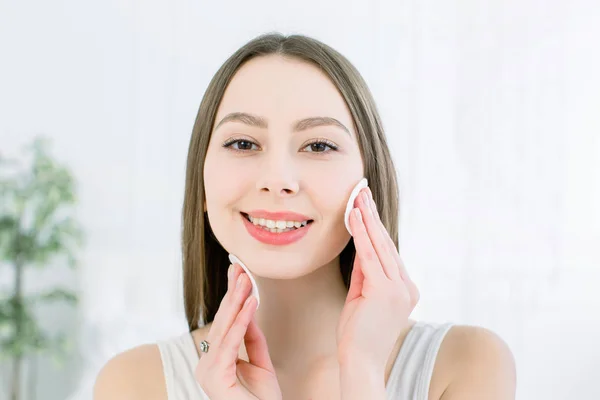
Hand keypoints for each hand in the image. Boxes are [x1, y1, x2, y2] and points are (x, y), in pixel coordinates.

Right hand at [195, 263, 281, 399]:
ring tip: (246, 280)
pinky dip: (242, 322)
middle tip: (240, 268)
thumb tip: (250, 309)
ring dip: (237, 301)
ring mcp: (208, 371)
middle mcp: (207, 364)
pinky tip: (250, 304)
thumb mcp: (260, 364)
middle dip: (232, 293)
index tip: (239, 273)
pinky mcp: (215, 377)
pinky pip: (230, 344)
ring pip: (225, 329)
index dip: (232, 297)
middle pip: (223, 322)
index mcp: (216, 361)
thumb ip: (253, 339)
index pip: (225, 323)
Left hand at [336, 187, 419, 370]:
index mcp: (405, 289)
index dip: (375, 226)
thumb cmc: (357, 334)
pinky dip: (361, 234)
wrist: (360, 362)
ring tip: (357, 196)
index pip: (387, 251)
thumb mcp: (361, 296)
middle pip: (386, 243)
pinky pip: (370, 255)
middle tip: (362, 190)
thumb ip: (364, 273)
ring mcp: (399, 288)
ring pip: (380, 245)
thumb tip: (361, 246)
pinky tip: (354, 216)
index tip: (365, 205)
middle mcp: (406, 286)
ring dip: (367, 218)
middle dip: (372, 215)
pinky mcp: (386, 290)